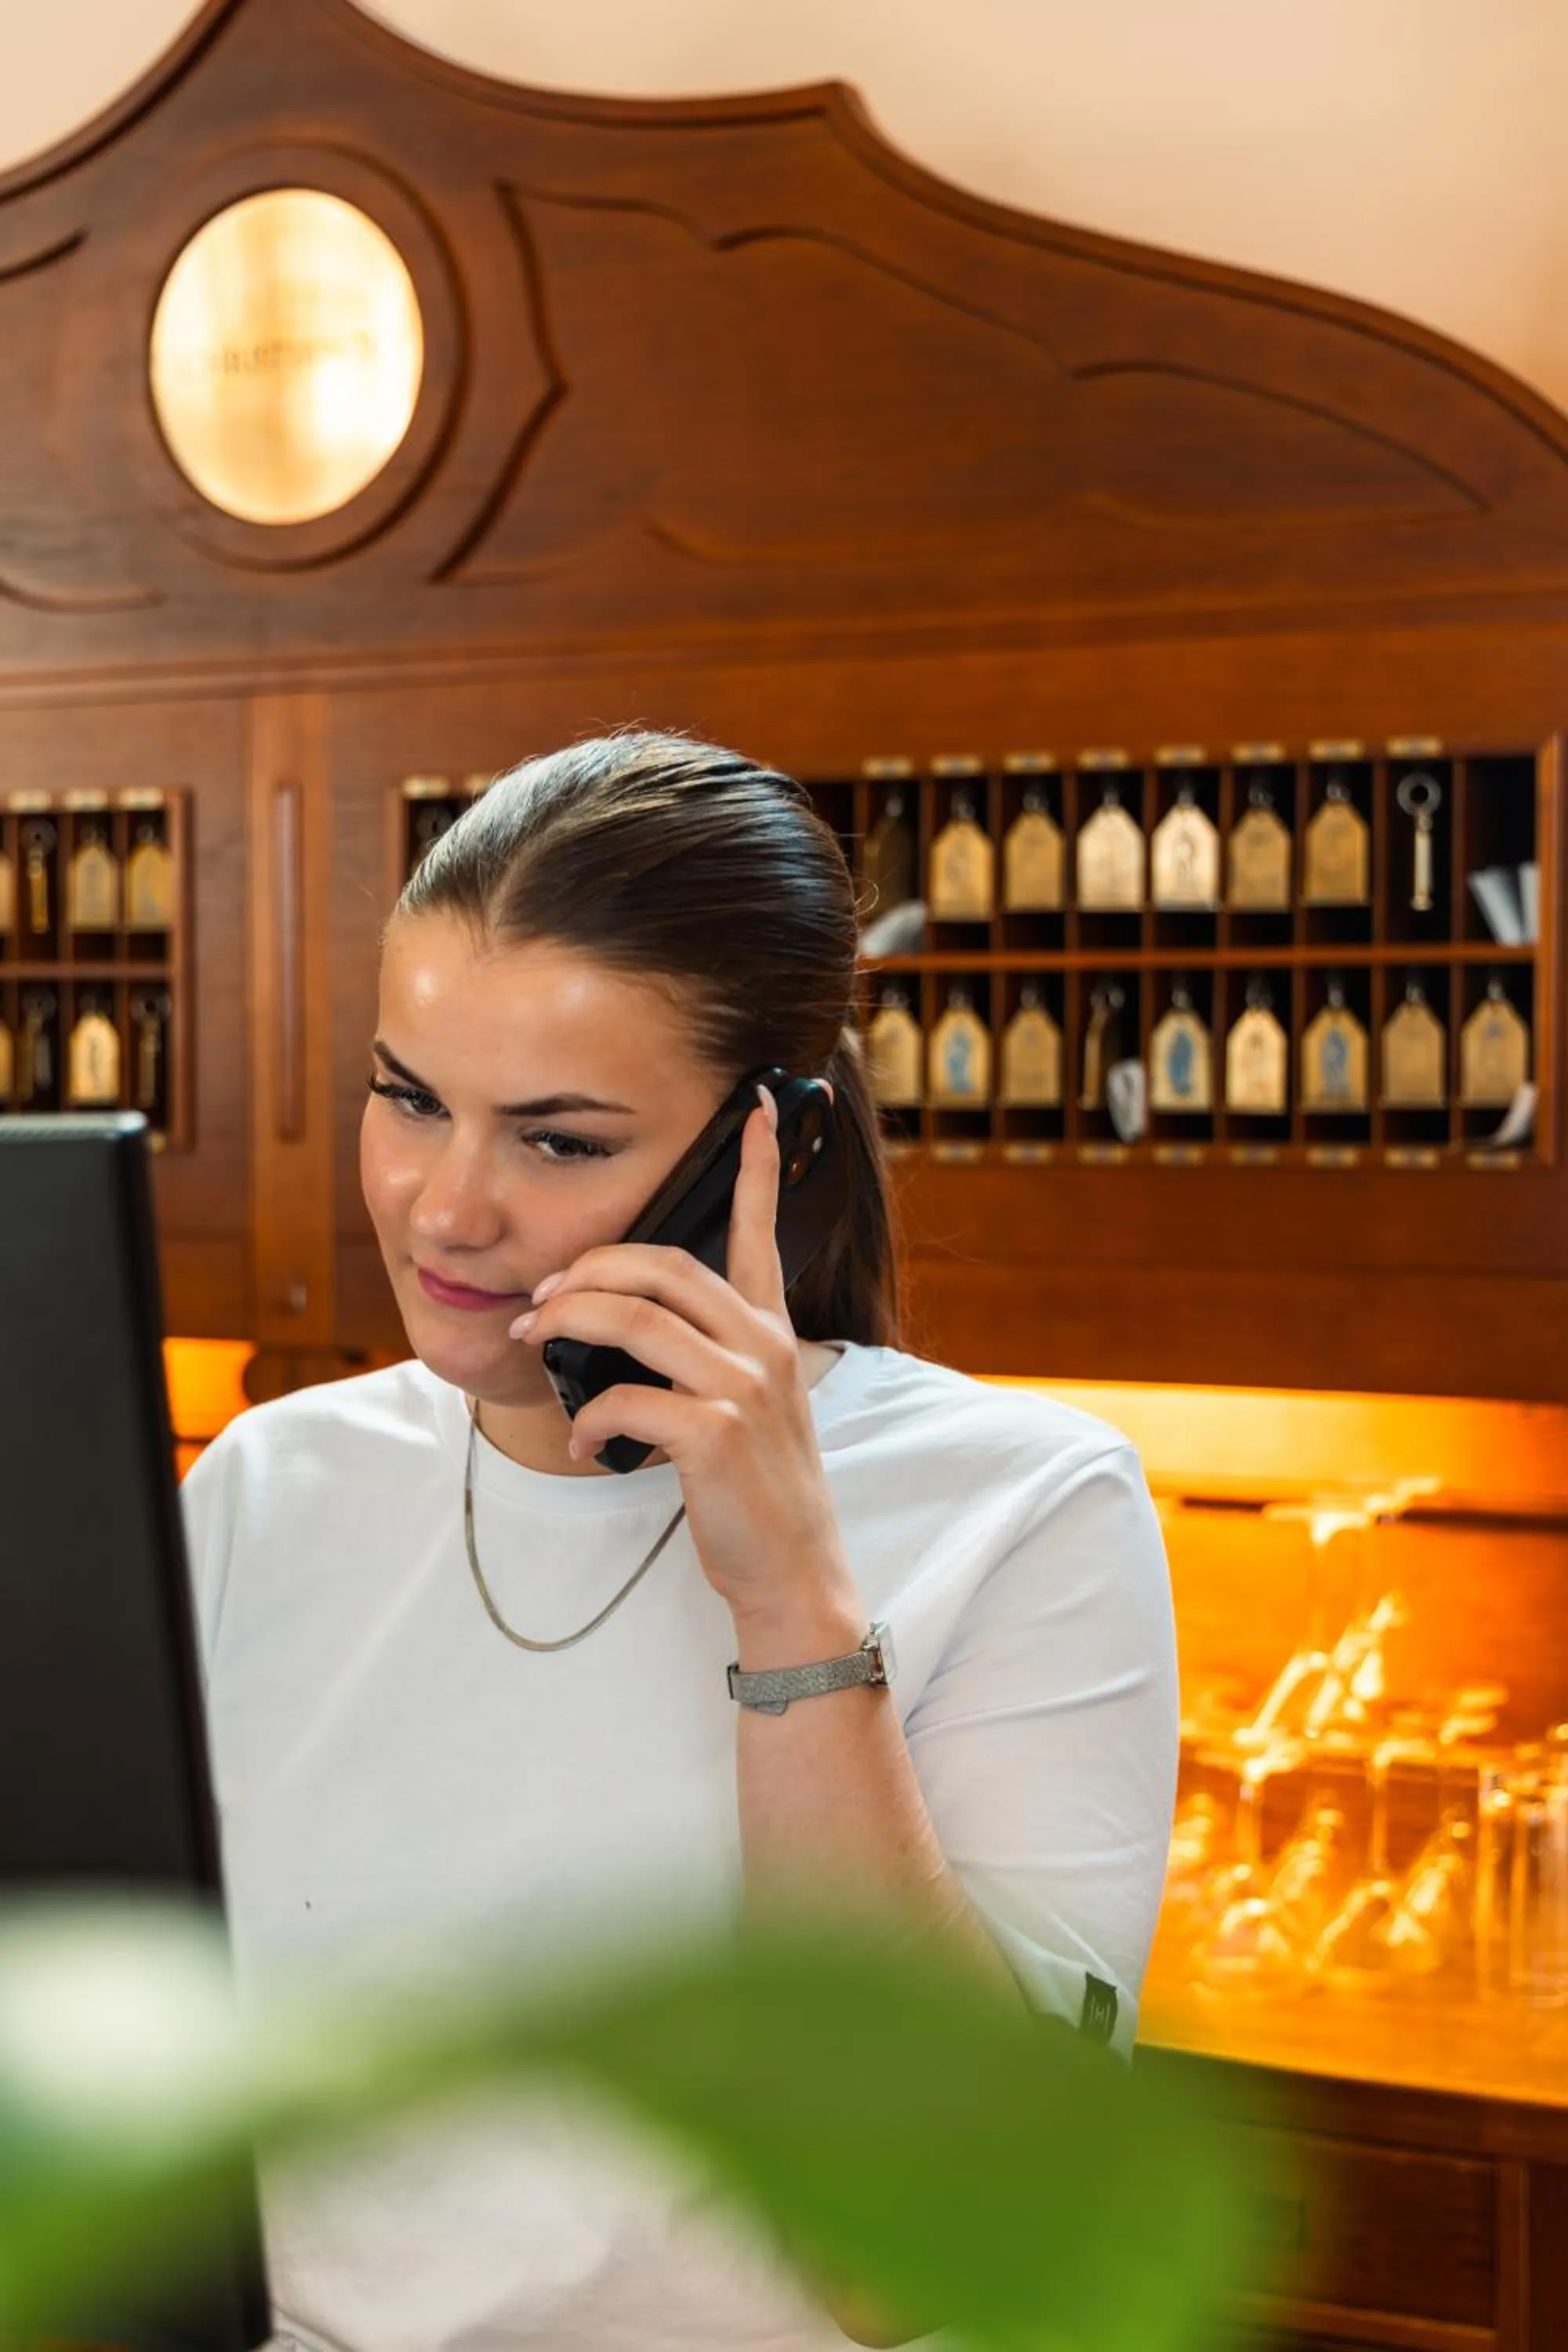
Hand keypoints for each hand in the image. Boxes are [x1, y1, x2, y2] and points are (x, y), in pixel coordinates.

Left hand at [508, 1087, 858, 1635]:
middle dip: (584, 1269)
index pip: (759, 1231)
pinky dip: (588, 1418)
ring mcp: (743, 1385)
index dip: (759, 1166)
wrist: (793, 1573)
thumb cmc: (756, 1491)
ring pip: (630, 1318)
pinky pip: (624, 1397)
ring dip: (565, 1324)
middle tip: (540, 1298)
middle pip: (659, 1264)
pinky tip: (585, 1442)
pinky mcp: (716, 1431)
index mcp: (770, 1331)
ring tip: (536, 1343)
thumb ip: (702, 1357)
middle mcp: (763, 1345)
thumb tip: (614, 1330)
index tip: (760, 1106)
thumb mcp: (744, 1406)